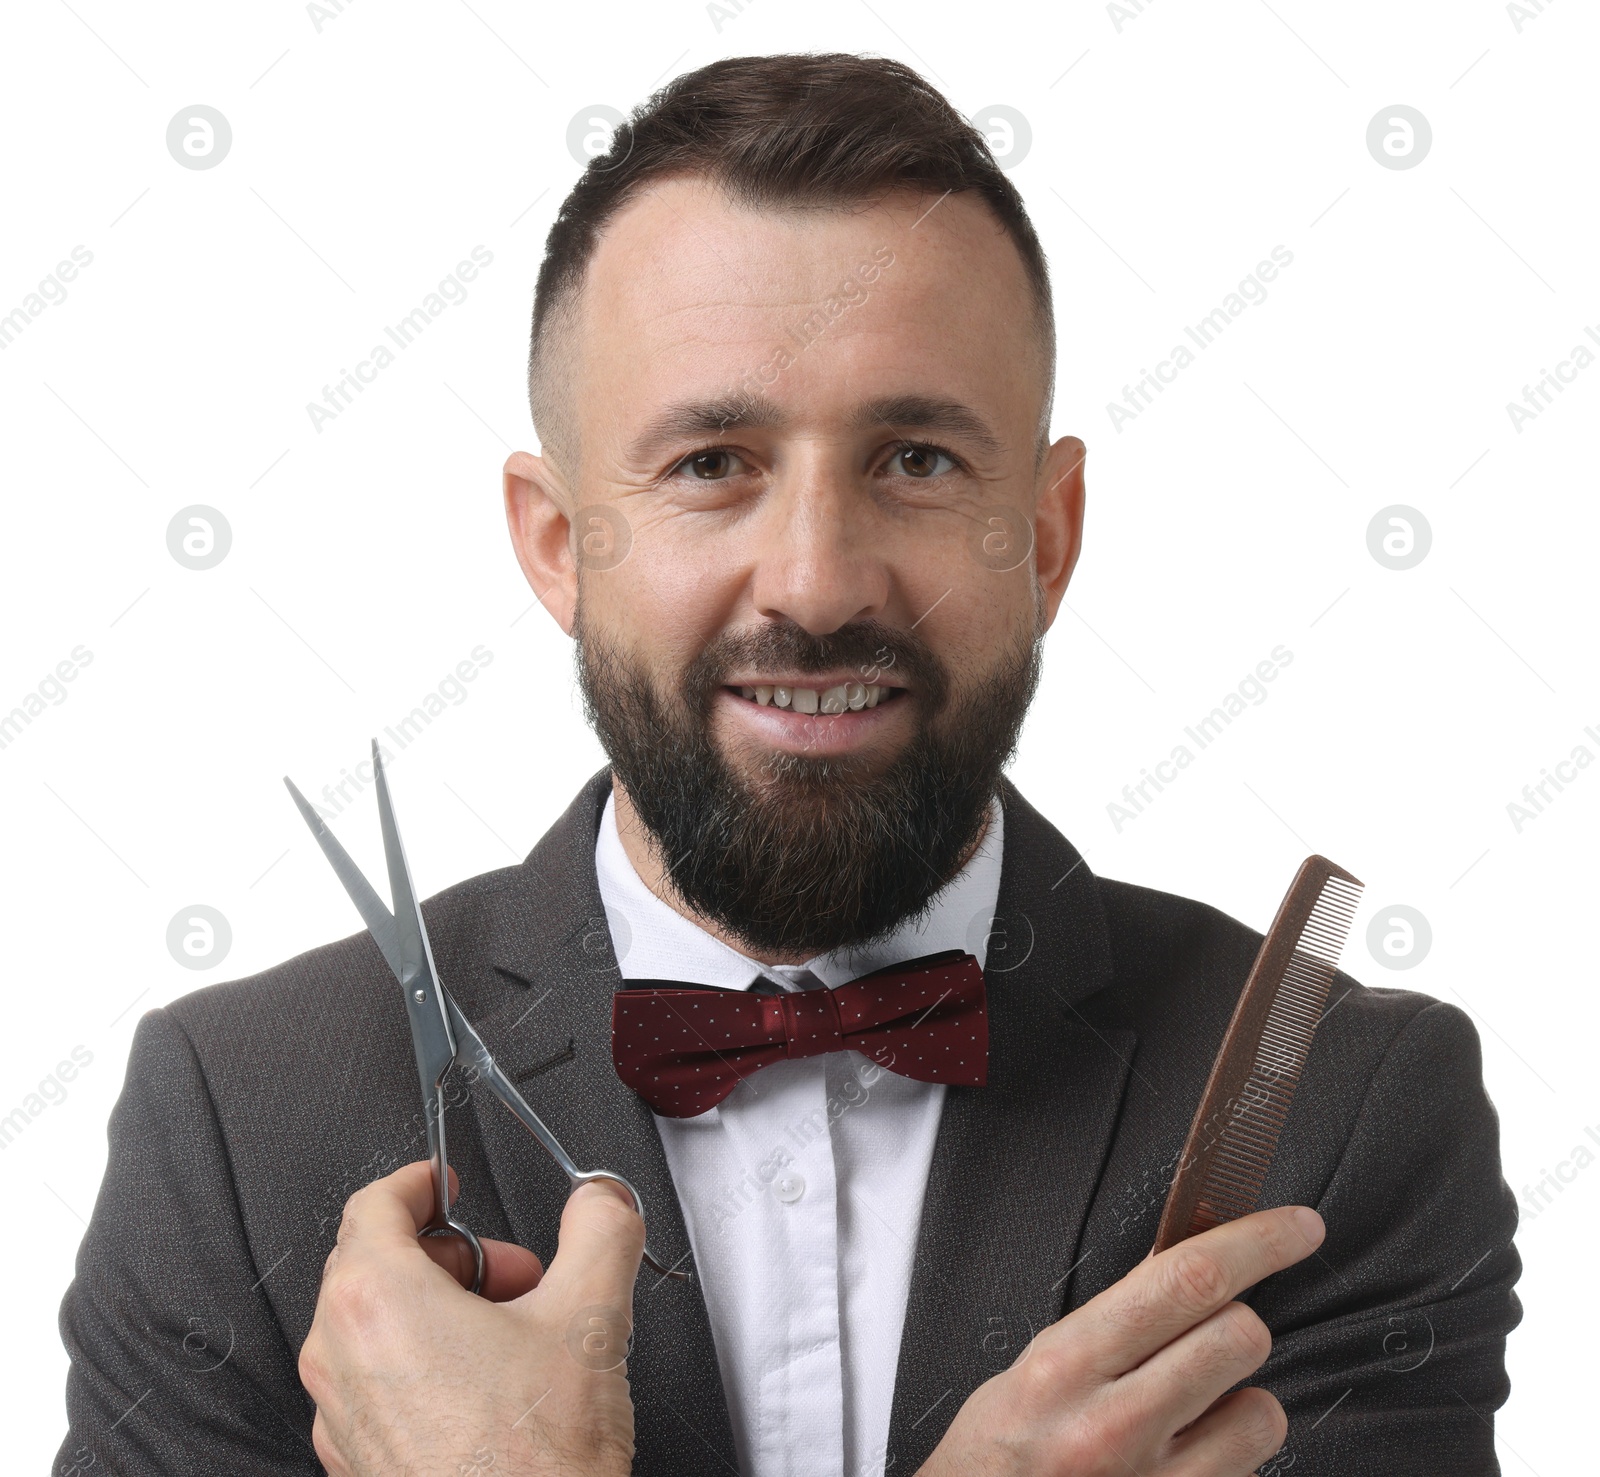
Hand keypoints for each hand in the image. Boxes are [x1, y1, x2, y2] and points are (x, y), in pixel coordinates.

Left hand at [299, 1160, 645, 1476]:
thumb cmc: (536, 1464)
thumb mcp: (590, 1315)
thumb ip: (601, 1227)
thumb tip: (601, 1201)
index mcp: (376, 1302)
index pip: (375, 1204)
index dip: (419, 1180)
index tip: (445, 1181)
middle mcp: (340, 1358)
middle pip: (376, 1263)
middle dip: (454, 1254)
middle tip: (513, 1274)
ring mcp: (342, 1419)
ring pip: (377, 1326)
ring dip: (442, 1309)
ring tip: (512, 1336)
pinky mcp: (358, 1464)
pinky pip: (379, 1384)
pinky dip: (427, 1364)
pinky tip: (493, 1389)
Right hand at [916, 1205, 1324, 1476]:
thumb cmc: (996, 1460)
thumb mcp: (1032, 1370)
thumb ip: (1109, 1323)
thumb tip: (1185, 1269)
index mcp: (1065, 1366)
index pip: (1185, 1280)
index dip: (1255, 1243)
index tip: (1298, 1227)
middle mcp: (1112, 1428)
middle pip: (1239, 1336)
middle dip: (1237, 1326)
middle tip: (1203, 1341)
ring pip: (1261, 1413)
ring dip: (1239, 1405)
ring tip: (1188, 1420)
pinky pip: (1248, 1476)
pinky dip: (1227, 1463)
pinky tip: (1179, 1468)